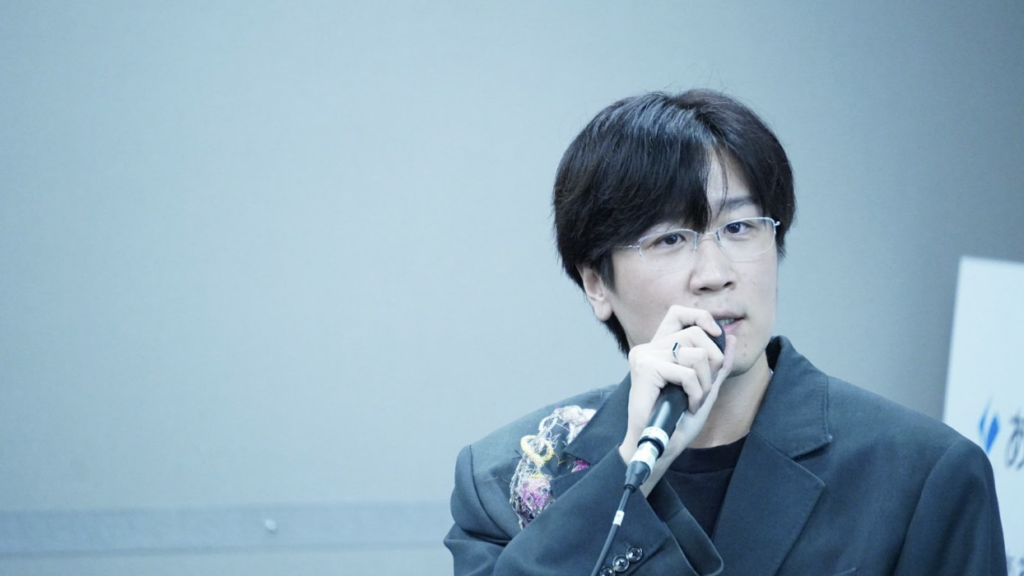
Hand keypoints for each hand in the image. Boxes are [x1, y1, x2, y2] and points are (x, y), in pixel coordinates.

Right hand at [617, 306, 735, 494]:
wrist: (659, 446)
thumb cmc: (677, 420)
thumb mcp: (705, 388)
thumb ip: (717, 364)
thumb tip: (730, 337)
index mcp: (659, 348)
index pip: (678, 313)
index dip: (701, 317)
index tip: (717, 335)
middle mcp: (649, 347)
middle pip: (695, 333)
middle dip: (712, 362)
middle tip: (704, 388)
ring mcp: (644, 356)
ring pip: (695, 355)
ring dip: (704, 383)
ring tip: (694, 400)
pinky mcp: (645, 369)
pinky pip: (688, 373)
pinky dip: (696, 394)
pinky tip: (688, 407)